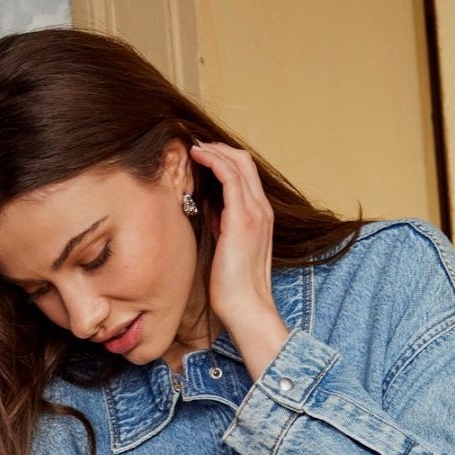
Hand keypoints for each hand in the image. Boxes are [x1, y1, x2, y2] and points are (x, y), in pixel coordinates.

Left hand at [188, 140, 290, 377]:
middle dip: (219, 148)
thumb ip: (224, 226)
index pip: (246, 174)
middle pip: (244, 161)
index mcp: (260, 216)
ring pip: (237, 163)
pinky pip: (229, 176)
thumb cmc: (233, 286)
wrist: (246, 308)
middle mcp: (261, 209)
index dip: (225, 159)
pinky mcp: (242, 218)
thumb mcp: (227, 248)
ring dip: (213, 150)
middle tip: (195, 146)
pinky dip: (213, 160)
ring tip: (193, 147)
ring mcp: (254, 212)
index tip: (203, 155)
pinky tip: (196, 156)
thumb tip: (211, 212)